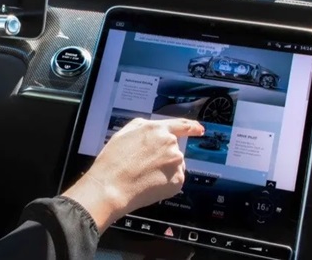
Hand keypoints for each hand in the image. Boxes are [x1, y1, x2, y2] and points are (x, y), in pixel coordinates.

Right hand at [63, 118, 203, 229]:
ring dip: (164, 168)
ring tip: (144, 175)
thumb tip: (155, 130)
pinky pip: (174, 179)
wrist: (112, 187)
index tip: (199, 129)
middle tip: (143, 165)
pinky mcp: (178, 181)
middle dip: (162, 155)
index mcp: (157, 129)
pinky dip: (165, 182)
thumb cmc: (113, 160)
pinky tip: (150, 183)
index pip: (181, 125)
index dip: (192, 127)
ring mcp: (176, 163)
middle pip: (173, 149)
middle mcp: (171, 144)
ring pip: (174, 165)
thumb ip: (143, 126)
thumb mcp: (124, 132)